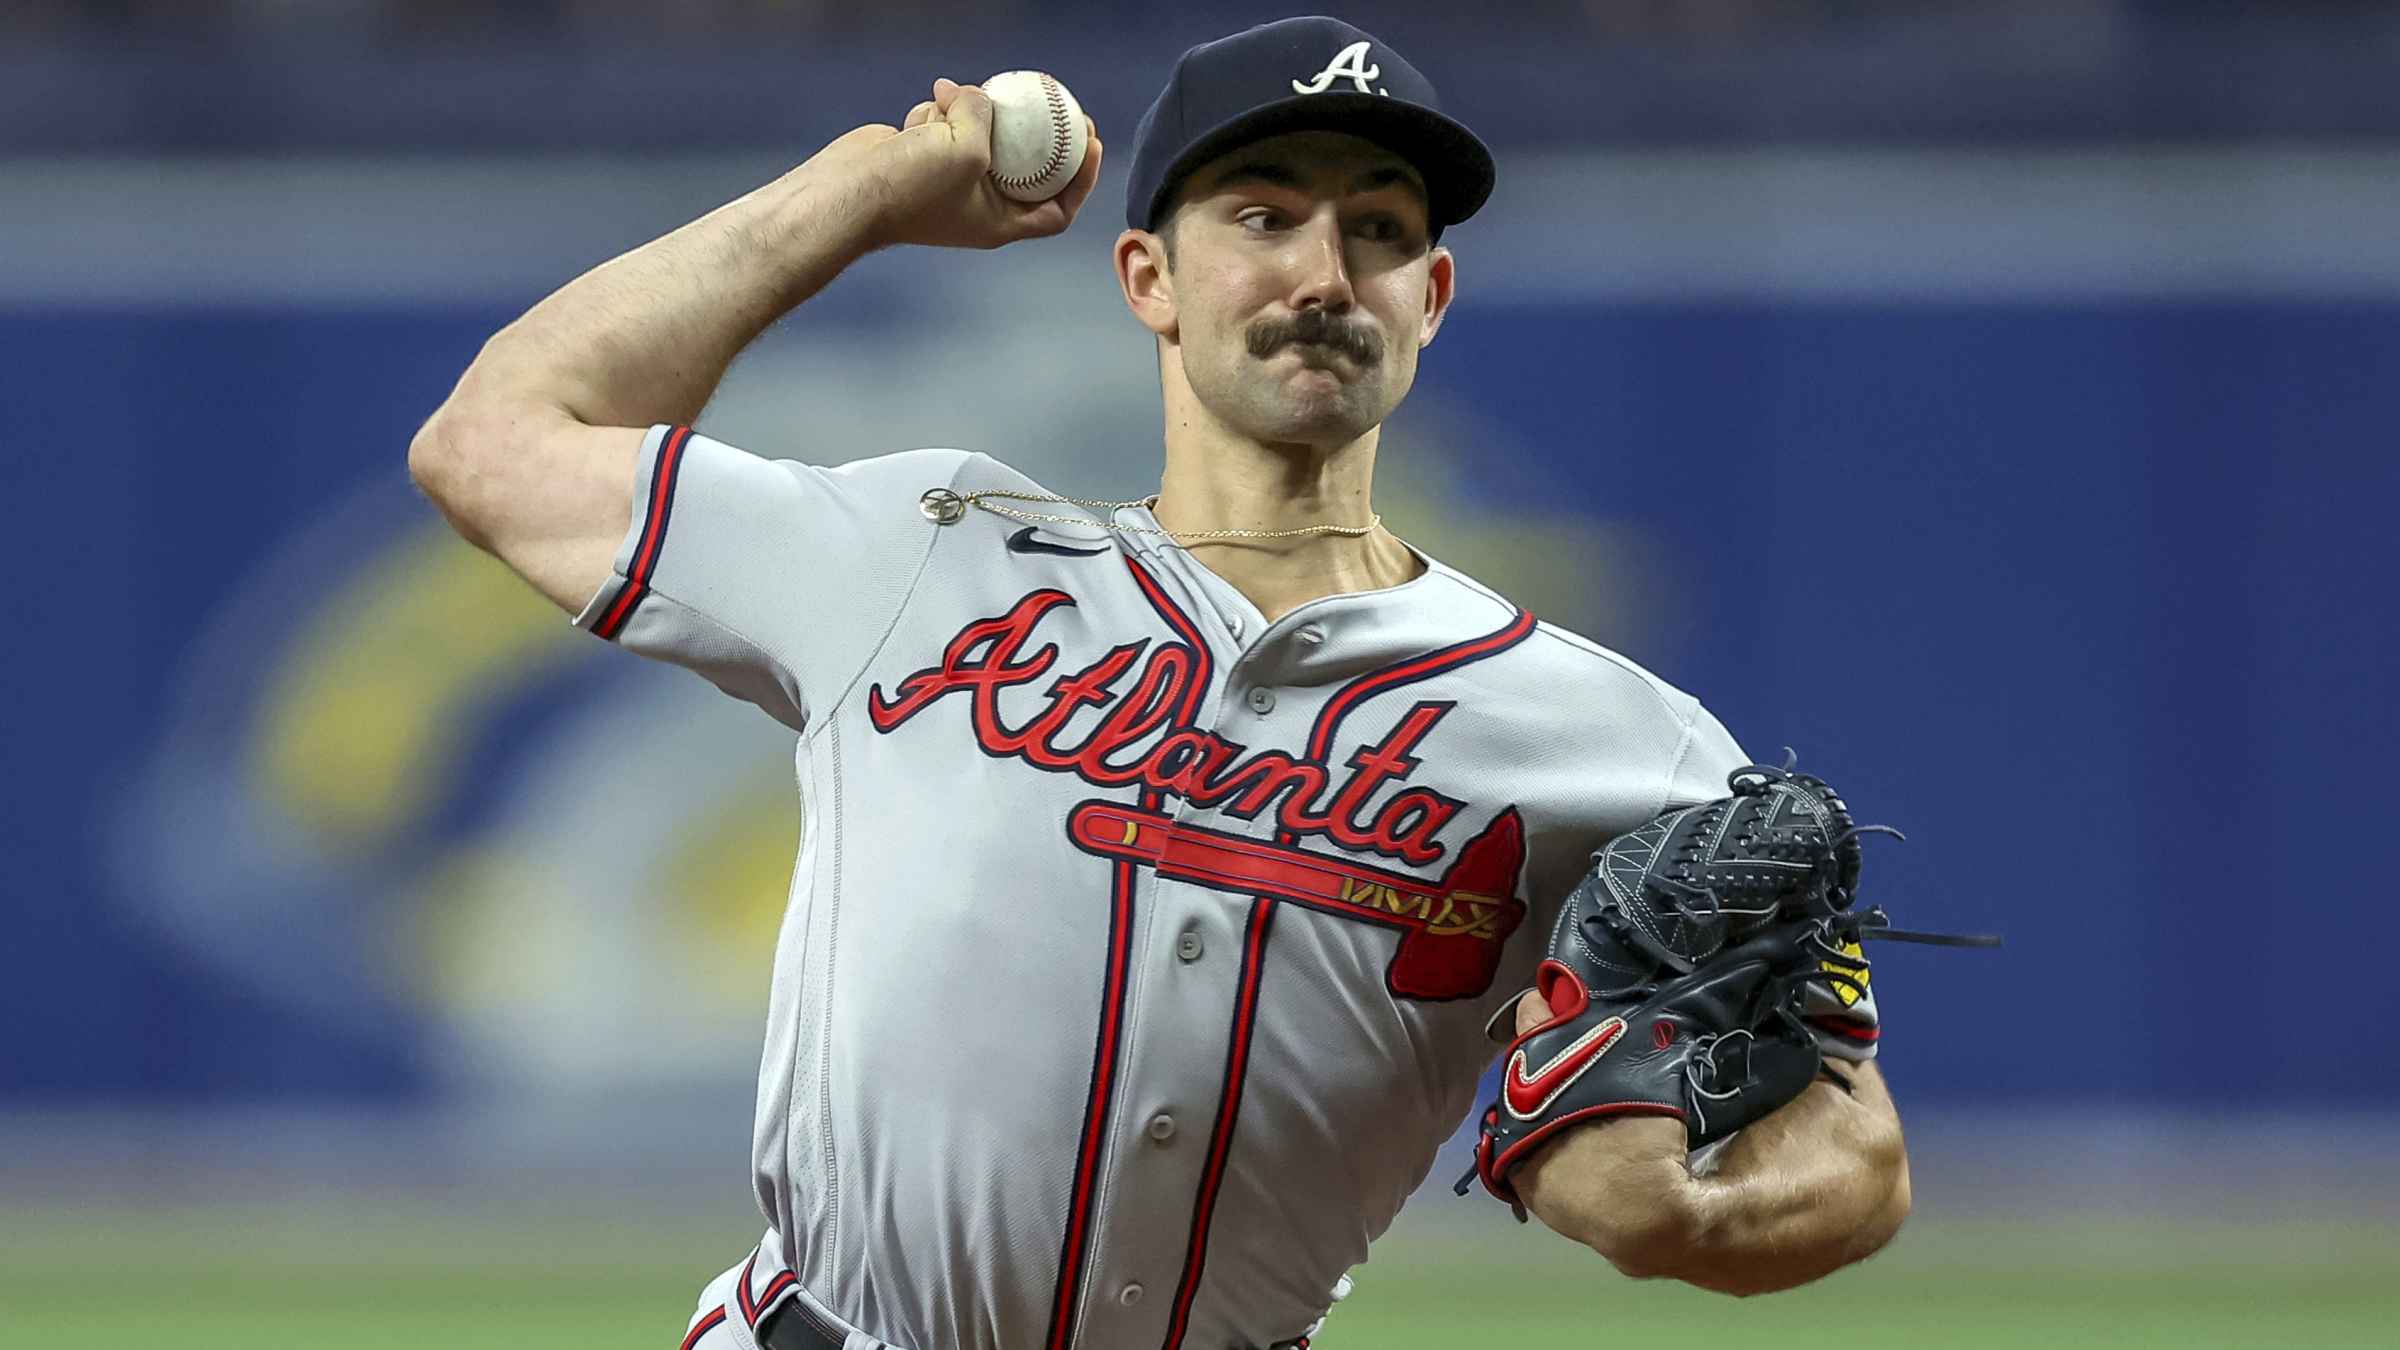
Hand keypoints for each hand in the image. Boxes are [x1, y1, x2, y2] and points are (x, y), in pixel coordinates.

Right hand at [820, 77, 1103, 251]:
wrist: (848, 192)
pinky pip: (946, 125)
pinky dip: (935, 115)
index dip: (1082, 178)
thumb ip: (985, 116)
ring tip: (947, 111)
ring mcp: (950, 179)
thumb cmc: (911, 185)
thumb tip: (977, 95)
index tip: (1091, 141)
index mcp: (999, 223)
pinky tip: (915, 121)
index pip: (1057, 210)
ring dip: (967, 114)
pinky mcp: (924, 156)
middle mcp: (979, 204)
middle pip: (1026, 167)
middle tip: (1059, 100)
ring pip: (980, 134)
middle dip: (1039, 134)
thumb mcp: (966, 147)